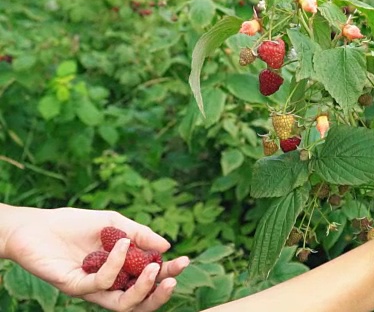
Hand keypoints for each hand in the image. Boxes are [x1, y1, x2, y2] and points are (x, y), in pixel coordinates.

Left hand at [2, 206, 189, 310]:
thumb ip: (139, 235)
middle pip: (140, 301)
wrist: (34, 225)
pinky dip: (114, 264)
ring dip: (142, 289)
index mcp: (120, 271)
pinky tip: (119, 243)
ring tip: (153, 268)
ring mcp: (91, 289)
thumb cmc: (74, 224)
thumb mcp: (113, 223)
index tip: (184, 260)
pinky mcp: (74, 287)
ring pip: (123, 304)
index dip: (168, 274)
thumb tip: (167, 245)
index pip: (148, 280)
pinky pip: (100, 283)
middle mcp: (108, 285)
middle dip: (160, 292)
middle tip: (173, 278)